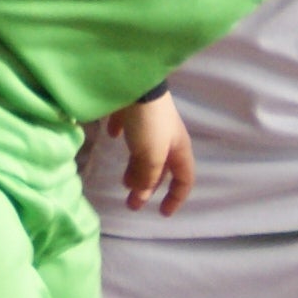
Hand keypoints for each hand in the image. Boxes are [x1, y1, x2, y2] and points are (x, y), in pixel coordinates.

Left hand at [114, 91, 193, 213]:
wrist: (136, 83)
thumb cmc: (149, 122)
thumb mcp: (151, 155)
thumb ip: (147, 177)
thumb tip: (140, 194)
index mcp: (178, 149)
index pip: (185, 179)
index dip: (176, 198)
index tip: (162, 214)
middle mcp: (167, 138)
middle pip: (162, 170)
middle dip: (148, 188)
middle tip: (131, 203)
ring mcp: (151, 124)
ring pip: (146, 153)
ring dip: (136, 169)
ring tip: (122, 181)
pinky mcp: (134, 111)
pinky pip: (129, 128)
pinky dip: (123, 137)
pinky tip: (112, 137)